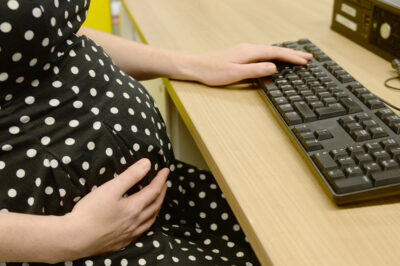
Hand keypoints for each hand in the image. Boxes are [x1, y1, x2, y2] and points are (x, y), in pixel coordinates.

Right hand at [63, 158, 168, 259]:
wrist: (73, 239)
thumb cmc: (90, 212)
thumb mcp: (110, 188)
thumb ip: (130, 176)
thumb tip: (147, 164)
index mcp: (134, 208)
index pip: (154, 190)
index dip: (161, 179)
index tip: (165, 171)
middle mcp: (135, 222)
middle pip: (155, 205)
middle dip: (162, 192)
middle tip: (164, 183)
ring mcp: (129, 234)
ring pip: (150, 220)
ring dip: (157, 208)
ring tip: (157, 201)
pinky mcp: (121, 243)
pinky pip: (141, 232)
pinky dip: (147, 223)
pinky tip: (143, 222)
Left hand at [185, 43, 312, 85]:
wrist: (196, 66)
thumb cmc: (212, 71)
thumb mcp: (235, 73)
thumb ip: (256, 70)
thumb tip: (274, 67)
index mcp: (250, 52)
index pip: (276, 53)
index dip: (292, 57)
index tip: (305, 61)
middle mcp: (249, 48)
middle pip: (275, 50)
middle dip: (293, 54)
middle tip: (308, 57)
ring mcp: (244, 51)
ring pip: (270, 51)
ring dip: (284, 55)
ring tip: (297, 58)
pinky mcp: (240, 55)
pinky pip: (263, 53)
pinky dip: (274, 56)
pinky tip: (276, 59)